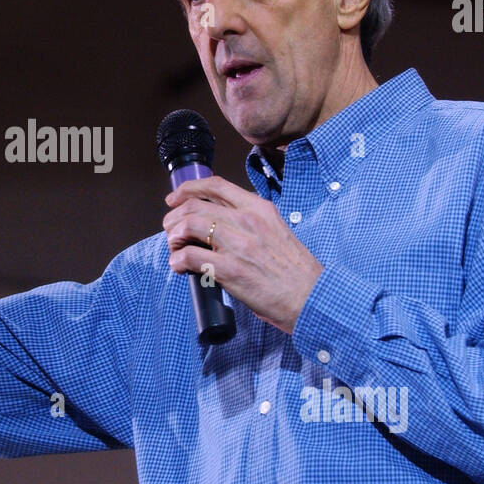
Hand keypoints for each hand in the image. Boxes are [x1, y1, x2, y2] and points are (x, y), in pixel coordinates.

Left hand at [163, 175, 322, 333]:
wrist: (311, 298)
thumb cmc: (294, 271)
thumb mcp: (275, 231)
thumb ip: (249, 223)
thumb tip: (215, 225)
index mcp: (259, 208)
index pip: (216, 185)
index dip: (187, 189)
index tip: (175, 199)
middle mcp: (247, 221)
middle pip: (194, 206)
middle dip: (174, 218)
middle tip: (171, 232)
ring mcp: (238, 245)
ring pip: (187, 227)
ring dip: (173, 238)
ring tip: (176, 250)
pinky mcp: (230, 270)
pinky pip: (189, 257)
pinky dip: (177, 262)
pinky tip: (181, 267)